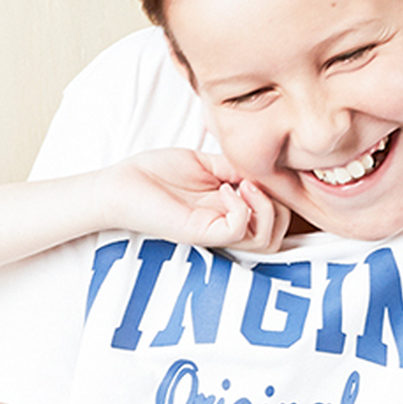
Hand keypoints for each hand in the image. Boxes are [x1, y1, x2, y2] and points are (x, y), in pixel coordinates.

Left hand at [102, 146, 289, 253]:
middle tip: (255, 182)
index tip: (264, 171)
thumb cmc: (155, 174)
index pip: (276, 218)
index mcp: (230, 210)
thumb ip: (234, 166)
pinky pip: (237, 230)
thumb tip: (263, 165)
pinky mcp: (200, 232)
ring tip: (244, 185)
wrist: (121, 184)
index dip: (281, 197)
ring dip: (266, 208)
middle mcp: (226, 225)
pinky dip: (241, 208)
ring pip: (265, 241)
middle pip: (277, 236)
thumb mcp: (205, 162)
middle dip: (280, 207)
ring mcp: (214, 231)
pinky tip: (223, 189)